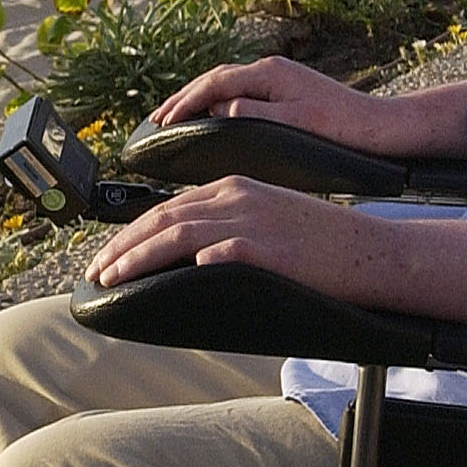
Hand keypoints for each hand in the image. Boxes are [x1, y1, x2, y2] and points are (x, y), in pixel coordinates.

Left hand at [86, 175, 366, 292]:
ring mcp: (252, 219)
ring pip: (175, 233)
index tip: (107, 256)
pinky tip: (163, 278)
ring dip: (134, 258)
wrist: (372, 250)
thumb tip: (190, 256)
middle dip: (119, 246)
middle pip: (161, 217)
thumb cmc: (323, 245)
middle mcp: (237, 196)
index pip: (167, 208)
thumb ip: (228, 229)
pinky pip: (218, 252)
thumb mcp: (269, 220)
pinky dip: (186, 261)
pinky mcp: (268, 247)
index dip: (130, 233)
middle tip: (94, 272)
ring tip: (109, 279)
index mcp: (235, 187)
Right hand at [153, 57, 392, 150]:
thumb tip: (219, 109)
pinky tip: (212, 115)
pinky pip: (239, 90)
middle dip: (183, 97)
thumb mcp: (294, 124)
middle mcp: (271, 68)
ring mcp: (278, 75)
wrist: (379, 126)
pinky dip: (217, 100)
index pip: (214, 84)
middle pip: (215, 78)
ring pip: (226, 82)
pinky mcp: (285, 87)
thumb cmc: (342, 128)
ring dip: (198, 97)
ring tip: (175, 116)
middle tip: (156, 120)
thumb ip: (253, 114)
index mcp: (270, 73)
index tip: (163, 122)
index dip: (185, 103)